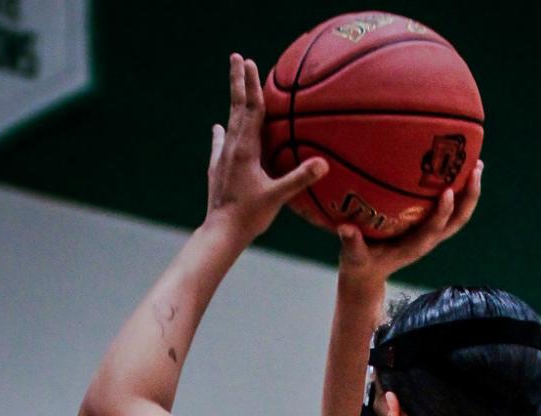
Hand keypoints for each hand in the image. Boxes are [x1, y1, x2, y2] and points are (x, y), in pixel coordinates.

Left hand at [204, 54, 326, 245]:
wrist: (220, 233)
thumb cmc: (249, 216)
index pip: (251, 109)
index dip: (252, 85)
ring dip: (233, 101)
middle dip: (237, 81)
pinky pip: (221, 144)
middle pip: (236, 107)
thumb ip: (299, 178)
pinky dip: (221, 133)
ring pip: (229, 122)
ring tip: (234, 86)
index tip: (250, 61)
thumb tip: (323, 163)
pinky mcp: (218, 170)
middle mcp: (232, 148)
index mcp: (246, 149)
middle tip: (236, 57)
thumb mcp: (277, 197)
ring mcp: (223, 158)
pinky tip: (218, 128)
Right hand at [336, 163, 483, 290]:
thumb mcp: (354, 257)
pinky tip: (458, 166)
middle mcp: (428, 240)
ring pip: (458, 214)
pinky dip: (458, 189)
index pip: (433, 230)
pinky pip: (449, 208)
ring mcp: (431, 232)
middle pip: (457, 220)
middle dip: (469, 196)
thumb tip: (346, 228)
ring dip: (469, 190)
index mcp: (414, 247)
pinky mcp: (429, 225)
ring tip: (477, 163)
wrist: (367, 274)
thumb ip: (352, 244)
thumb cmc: (360, 263)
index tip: (448, 191)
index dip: (443, 212)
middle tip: (476, 168)